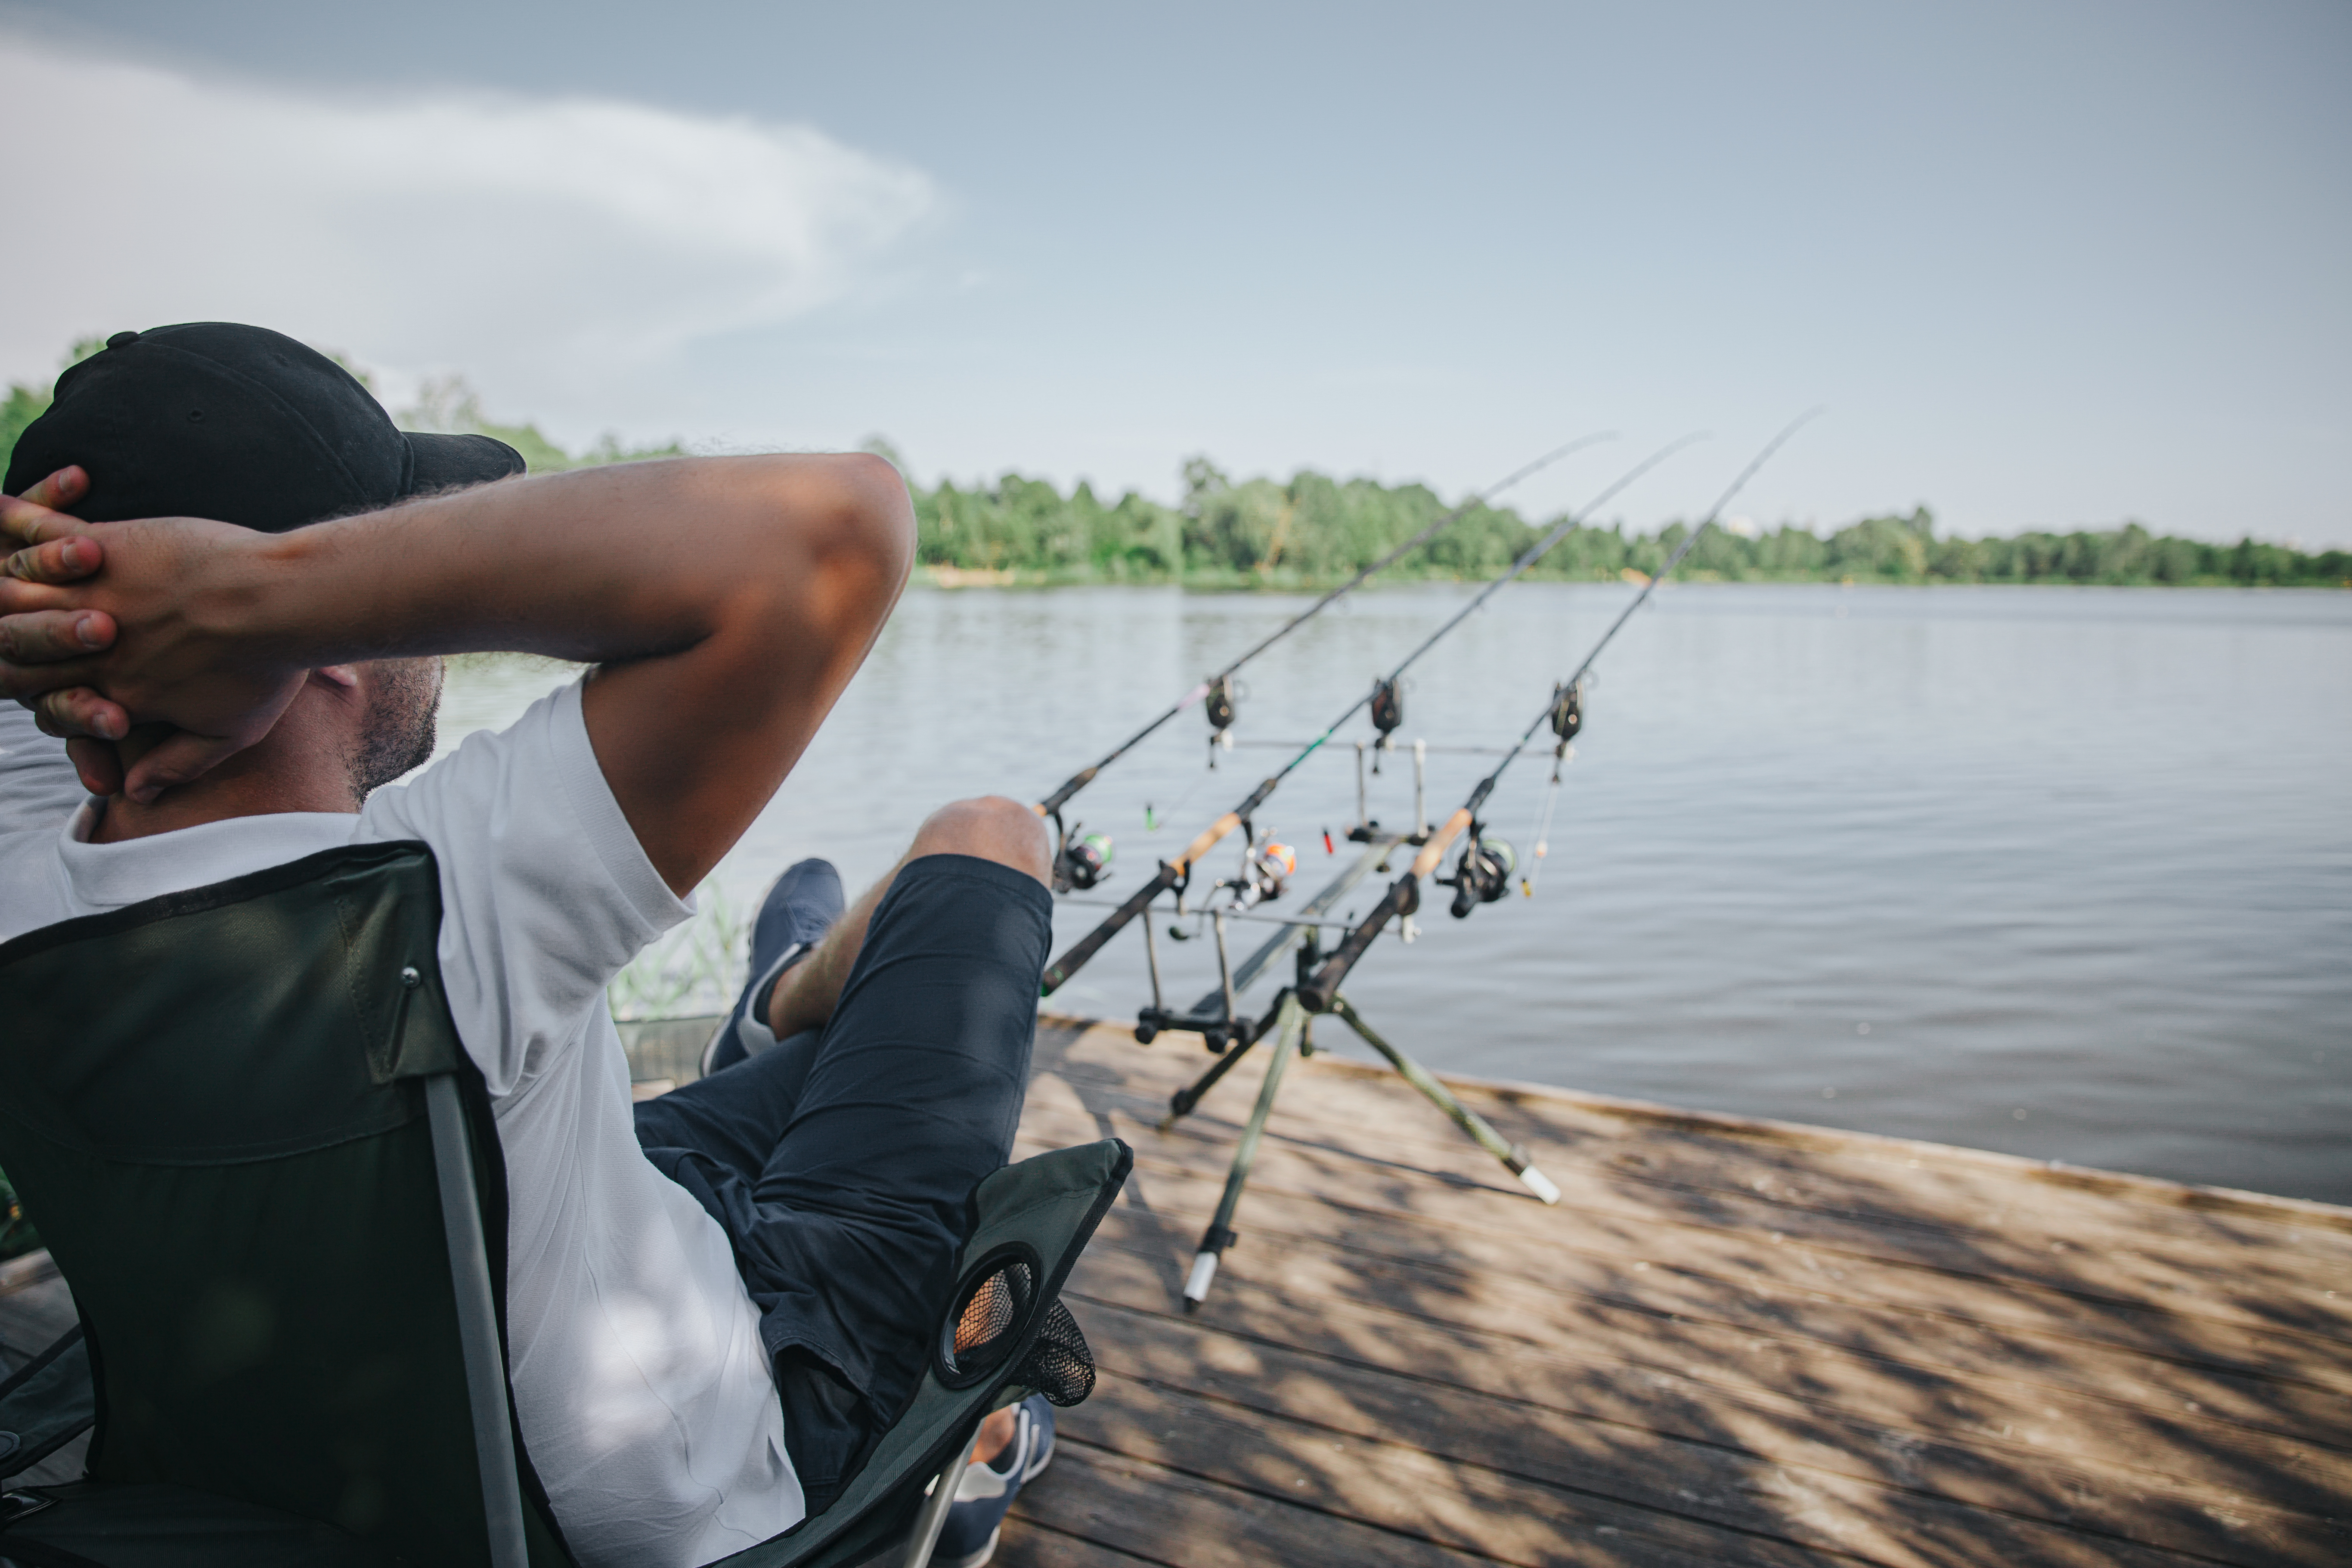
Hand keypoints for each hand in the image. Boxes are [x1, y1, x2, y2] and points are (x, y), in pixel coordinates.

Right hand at [0, 493, 305, 802]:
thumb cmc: (268, 667)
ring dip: (12, 589)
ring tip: (10, 574)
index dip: (42, 692)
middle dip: (12, 641)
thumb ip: (178, 764)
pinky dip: (30, 533)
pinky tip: (24, 525)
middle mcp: (95, 652)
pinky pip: (42, 542)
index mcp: (119, 697)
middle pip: (20, 652)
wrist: (284, 601)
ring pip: (20, 598)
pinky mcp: (105, 548)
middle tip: (7, 618)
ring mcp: (94, 598)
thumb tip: (135, 795)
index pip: (50, 703)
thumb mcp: (232, 733)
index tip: (48, 680)